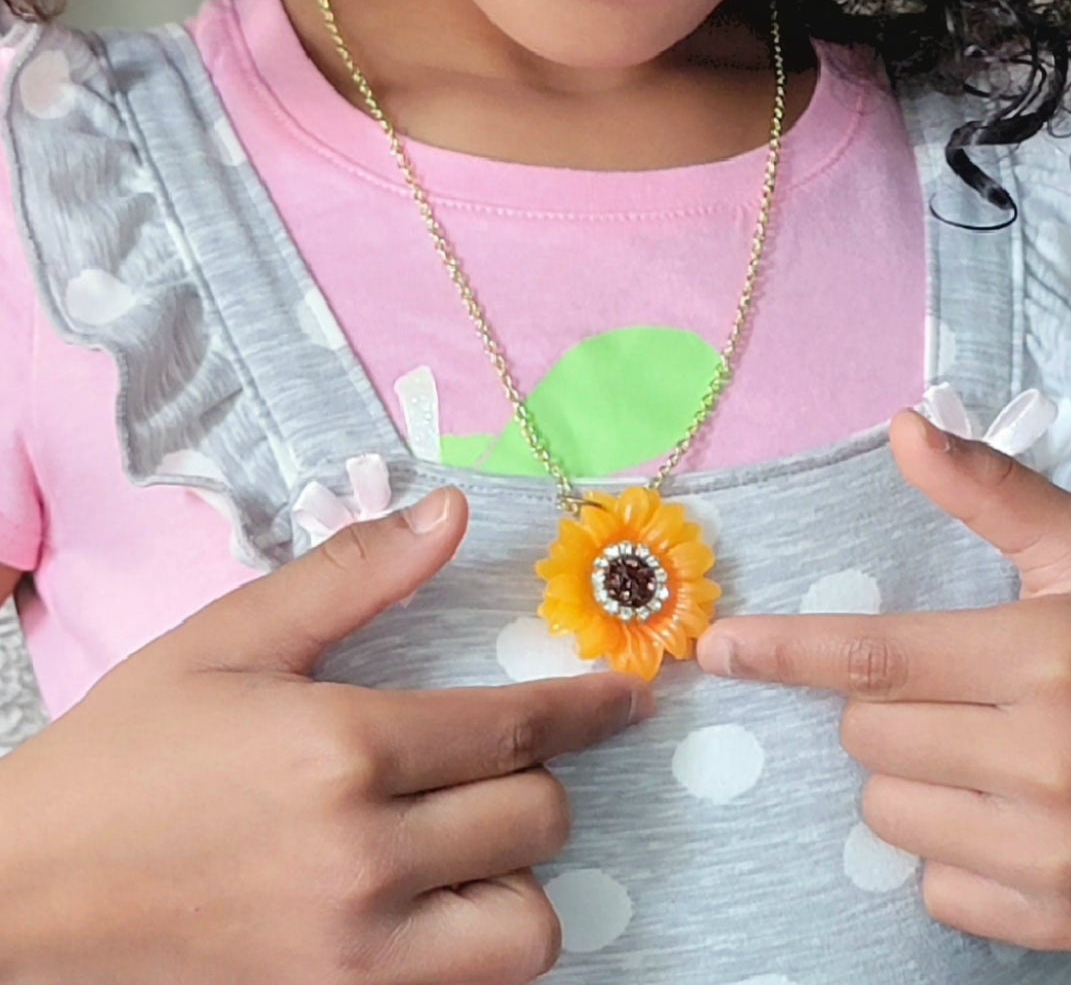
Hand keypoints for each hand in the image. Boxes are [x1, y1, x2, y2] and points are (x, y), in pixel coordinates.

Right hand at [0, 489, 650, 984]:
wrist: (21, 896)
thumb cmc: (123, 757)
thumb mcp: (227, 641)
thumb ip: (352, 577)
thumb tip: (451, 514)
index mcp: (343, 747)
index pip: (516, 725)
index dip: (590, 707)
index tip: (626, 700)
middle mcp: (362, 857)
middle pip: (536, 819)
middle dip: (540, 780)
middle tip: (504, 763)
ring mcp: (350, 955)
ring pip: (524, 928)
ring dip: (517, 881)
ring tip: (470, 848)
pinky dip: (470, 952)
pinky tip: (433, 908)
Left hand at [695, 411, 1070, 953]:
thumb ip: (991, 492)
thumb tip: (905, 427)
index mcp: (1053, 656)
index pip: (879, 658)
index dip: (788, 652)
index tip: (718, 648)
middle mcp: (1056, 762)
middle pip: (871, 739)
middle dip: (883, 707)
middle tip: (953, 686)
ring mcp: (1061, 855)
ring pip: (889, 817)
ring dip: (910, 778)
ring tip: (983, 746)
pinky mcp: (1065, 922)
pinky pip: (934, 891)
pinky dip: (949, 853)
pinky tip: (1007, 812)